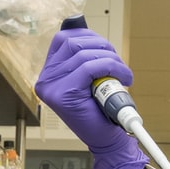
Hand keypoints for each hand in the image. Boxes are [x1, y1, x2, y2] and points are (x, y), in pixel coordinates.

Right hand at [35, 29, 147, 168]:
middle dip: (102, 46)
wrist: (105, 139)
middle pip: (73, 42)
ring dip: (111, 58)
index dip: (87, 35)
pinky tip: (123, 77)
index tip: (104, 46)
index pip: (62, 39)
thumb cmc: (99, 110)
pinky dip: (112, 67)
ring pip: (83, 54)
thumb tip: (83, 29)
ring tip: (123, 72)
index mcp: (49, 74)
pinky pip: (90, 67)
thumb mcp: (89, 79)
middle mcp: (45, 80)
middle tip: (117, 62)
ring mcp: (52, 87)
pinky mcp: (64, 94)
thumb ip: (82, 58)